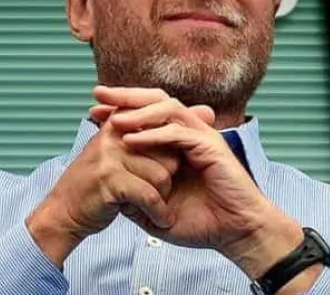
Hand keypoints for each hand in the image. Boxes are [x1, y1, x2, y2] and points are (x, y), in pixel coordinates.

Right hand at [25, 104, 180, 266]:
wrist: (65, 212)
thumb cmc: (103, 183)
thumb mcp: (128, 150)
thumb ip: (165, 131)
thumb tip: (208, 109)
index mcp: (121, 120)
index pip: (164, 124)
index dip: (174, 150)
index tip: (175, 169)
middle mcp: (115, 132)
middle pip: (169, 151)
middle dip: (169, 177)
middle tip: (154, 191)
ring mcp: (111, 154)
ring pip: (163, 174)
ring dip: (164, 197)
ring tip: (154, 205)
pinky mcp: (110, 179)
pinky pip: (149, 194)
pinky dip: (158, 212)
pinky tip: (158, 219)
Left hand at [93, 86, 318, 293]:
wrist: (235, 234)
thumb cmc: (203, 222)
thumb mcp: (157, 211)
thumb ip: (135, 197)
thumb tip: (108, 190)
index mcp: (178, 142)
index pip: (147, 113)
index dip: (121, 108)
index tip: (93, 112)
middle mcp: (190, 132)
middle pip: (156, 99)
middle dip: (126, 95)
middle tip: (98, 94)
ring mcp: (202, 137)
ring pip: (168, 108)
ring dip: (139, 111)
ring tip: (113, 118)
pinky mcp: (211, 147)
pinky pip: (178, 133)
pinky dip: (153, 134)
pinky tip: (131, 139)